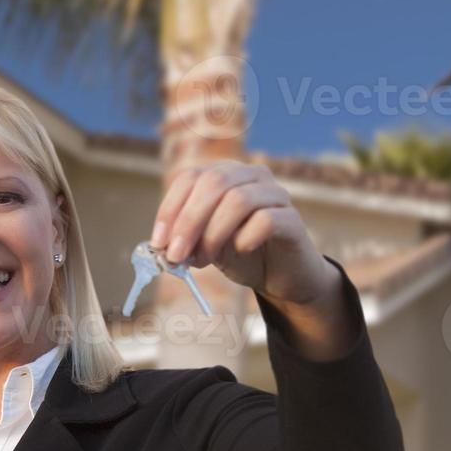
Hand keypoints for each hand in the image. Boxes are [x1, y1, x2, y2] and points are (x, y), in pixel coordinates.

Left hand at [151, 161, 336, 307]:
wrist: (279, 275)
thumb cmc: (238, 253)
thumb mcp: (203, 244)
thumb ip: (184, 239)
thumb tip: (161, 245)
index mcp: (224, 175)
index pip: (190, 177)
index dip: (170, 209)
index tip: (158, 242)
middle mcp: (251, 176)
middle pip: (214, 183)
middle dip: (188, 222)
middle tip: (175, 256)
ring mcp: (275, 194)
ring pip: (238, 200)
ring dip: (213, 234)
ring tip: (204, 260)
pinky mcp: (293, 218)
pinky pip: (266, 220)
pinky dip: (245, 238)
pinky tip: (240, 251)